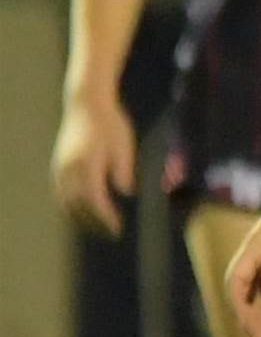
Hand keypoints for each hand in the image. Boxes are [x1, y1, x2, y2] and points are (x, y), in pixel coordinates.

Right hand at [50, 91, 132, 238]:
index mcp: (88, 164)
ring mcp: (61, 165)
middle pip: (78, 205)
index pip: (95, 200)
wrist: (86, 104)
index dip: (105, 217)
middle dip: (93, 221)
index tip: (117, 229)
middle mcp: (70, 168)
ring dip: (80, 215)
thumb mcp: (125, 146)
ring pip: (66, 200)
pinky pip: (60, 190)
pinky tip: (83, 209)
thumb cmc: (111, 123)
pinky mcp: (58, 163)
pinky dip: (70, 203)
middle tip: (110, 232)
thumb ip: (124, 170)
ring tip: (97, 225)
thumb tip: (126, 193)